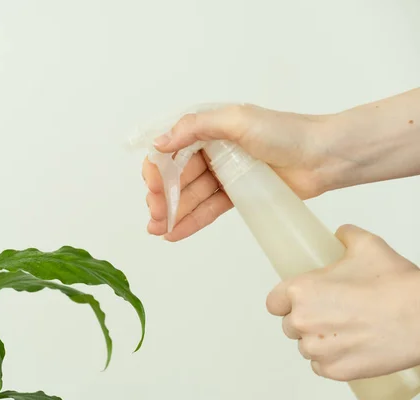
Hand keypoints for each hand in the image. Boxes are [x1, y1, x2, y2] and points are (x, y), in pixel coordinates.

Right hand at [142, 104, 340, 240]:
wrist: (324, 156)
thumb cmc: (285, 132)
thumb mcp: (238, 120)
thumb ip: (197, 127)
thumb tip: (159, 143)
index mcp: (208, 128)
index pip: (171, 151)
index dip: (158, 170)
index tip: (153, 189)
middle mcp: (212, 150)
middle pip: (177, 176)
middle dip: (162, 197)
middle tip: (156, 217)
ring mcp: (224, 173)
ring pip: (191, 195)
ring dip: (173, 212)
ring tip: (159, 230)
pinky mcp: (237, 193)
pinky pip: (208, 207)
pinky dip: (191, 220)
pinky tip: (175, 233)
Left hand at [266, 224, 419, 380]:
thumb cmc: (394, 285)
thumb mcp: (367, 246)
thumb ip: (346, 236)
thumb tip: (341, 234)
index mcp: (300, 291)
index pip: (274, 302)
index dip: (286, 301)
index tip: (298, 301)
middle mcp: (302, 321)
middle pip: (290, 325)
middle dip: (306, 320)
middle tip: (332, 312)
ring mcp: (317, 349)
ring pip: (306, 347)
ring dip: (319, 341)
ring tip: (345, 329)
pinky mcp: (334, 370)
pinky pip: (321, 366)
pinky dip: (332, 359)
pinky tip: (350, 346)